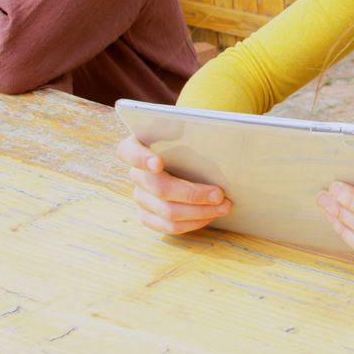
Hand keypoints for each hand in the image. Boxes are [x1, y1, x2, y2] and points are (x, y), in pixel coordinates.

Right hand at [116, 134, 230, 233]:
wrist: (195, 158)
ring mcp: (141, 196)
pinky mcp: (150, 215)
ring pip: (167, 212)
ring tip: (224, 206)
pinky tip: (211, 215)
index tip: (158, 163)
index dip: (141, 158)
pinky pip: (169, 226)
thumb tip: (197, 128)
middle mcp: (137, 173)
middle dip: (192, 194)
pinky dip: (194, 222)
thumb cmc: (192, 139)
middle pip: (159, 188)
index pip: (129, 152)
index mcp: (138, 147)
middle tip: (219, 194)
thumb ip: (186, 127)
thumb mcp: (188, 128)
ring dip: (200, 211)